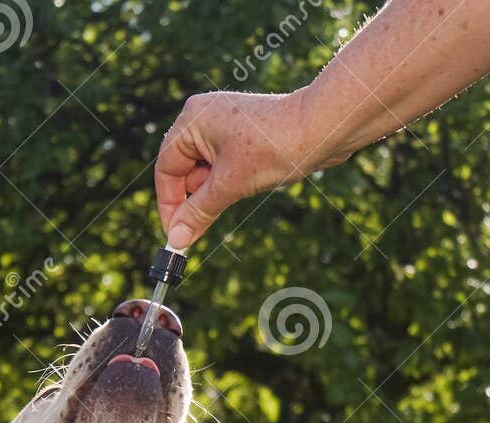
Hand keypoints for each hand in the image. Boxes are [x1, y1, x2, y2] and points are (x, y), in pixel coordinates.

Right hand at [153, 89, 338, 249]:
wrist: (323, 128)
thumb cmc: (275, 147)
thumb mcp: (230, 185)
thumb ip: (198, 213)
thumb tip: (176, 239)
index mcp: (192, 120)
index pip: (166, 168)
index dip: (169, 204)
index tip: (176, 233)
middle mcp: (204, 116)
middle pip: (183, 169)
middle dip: (195, 198)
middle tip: (203, 225)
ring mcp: (224, 123)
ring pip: (206, 170)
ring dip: (216, 190)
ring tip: (241, 189)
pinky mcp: (243, 133)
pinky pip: (224, 164)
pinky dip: (230, 181)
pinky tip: (250, 181)